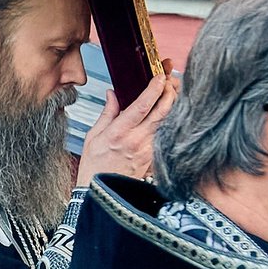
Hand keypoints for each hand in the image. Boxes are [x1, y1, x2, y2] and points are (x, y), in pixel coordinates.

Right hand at [74, 70, 173, 189]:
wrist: (103, 193)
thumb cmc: (95, 166)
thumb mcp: (93, 136)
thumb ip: (107, 113)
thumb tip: (112, 94)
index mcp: (120, 132)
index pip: (143, 105)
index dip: (155, 88)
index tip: (160, 75)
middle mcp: (138, 140)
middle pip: (164, 111)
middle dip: (171, 91)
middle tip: (170, 79)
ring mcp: (149, 150)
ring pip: (169, 121)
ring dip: (174, 104)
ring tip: (172, 91)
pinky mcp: (155, 157)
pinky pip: (167, 134)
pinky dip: (171, 120)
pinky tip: (171, 111)